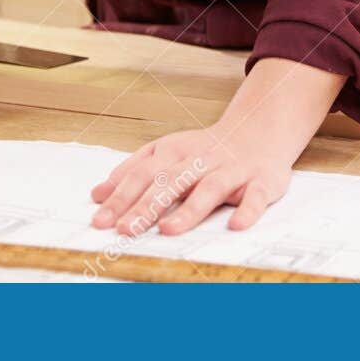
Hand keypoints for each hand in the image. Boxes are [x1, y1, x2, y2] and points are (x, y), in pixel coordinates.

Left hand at [89, 123, 293, 236]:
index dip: (121, 196)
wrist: (259, 130)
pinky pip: (256, 196)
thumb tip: (98, 195)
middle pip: (172, 181)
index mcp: (176, 151)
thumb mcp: (166, 152)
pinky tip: (236, 225)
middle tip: (125, 230)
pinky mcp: (262, 180)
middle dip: (147, 206)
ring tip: (168, 230)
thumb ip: (133, 171)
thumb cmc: (207, 149)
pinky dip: (248, 209)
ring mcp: (233, 169)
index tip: (101, 219)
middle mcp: (202, 159)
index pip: (143, 174)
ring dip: (190, 209)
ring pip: (210, 188)